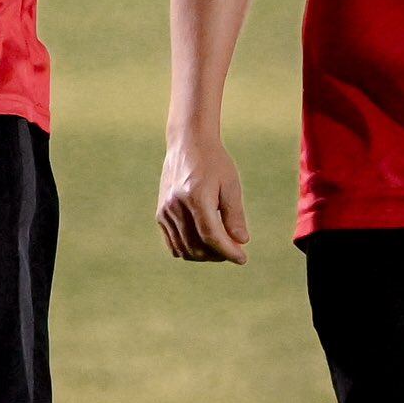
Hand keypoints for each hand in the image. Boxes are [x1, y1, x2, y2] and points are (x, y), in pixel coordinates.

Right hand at [157, 133, 250, 263]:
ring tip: (220, 248)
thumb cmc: (214, 162)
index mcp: (195, 196)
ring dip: (204, 255)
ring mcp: (165, 211)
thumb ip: (235, 215)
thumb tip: (241, 242)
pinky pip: (173, 243)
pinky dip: (189, 249)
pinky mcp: (160, 214)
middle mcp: (176, 206)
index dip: (228, 251)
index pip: (211, 236)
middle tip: (234, 250)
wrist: (187, 144)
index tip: (243, 258)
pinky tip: (204, 244)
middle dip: (218, 255)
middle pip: (197, 246)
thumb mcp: (231, 185)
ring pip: (184, 249)